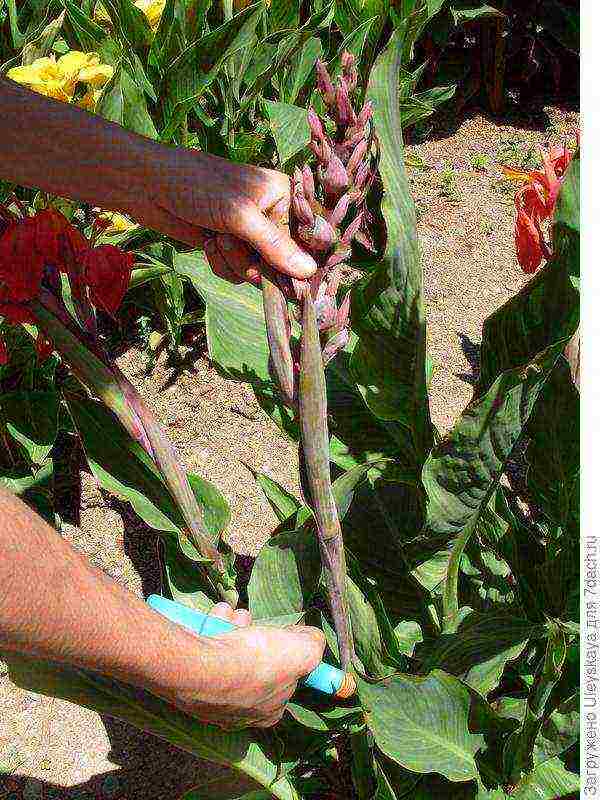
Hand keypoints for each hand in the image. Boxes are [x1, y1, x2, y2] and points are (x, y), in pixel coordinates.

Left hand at [136, 148, 316, 283]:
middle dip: (255, 261)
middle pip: (282, 262)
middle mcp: (272, 216)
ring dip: (233, 262)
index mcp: (284, 197)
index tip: (294, 282)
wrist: (148, 186)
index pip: (306, 238)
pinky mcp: (229, 248)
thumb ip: (274, 245)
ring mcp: (250, 235)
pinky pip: (237, 274)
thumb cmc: (196, 185)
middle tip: (231, 243)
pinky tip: (207, 243)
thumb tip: (310, 272)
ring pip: (257, 272)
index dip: (300, 262)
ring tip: (216, 238)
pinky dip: (221, 265)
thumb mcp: (239, 214)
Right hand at [156, 603, 324, 729]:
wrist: (201, 668)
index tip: (281, 635)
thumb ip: (313, 645)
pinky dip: (212, 632)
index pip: (285, 683)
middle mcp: (240, 713)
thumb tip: (312, 639)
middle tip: (250, 620)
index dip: (286, 657)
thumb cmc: (256, 663)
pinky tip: (216, 617)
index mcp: (268, 713)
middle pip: (254, 666)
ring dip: (233, 628)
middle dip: (255, 636)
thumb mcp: (303, 651)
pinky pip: (207, 654)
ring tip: (231, 614)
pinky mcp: (189, 684)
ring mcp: (211, 700)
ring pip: (229, 656)